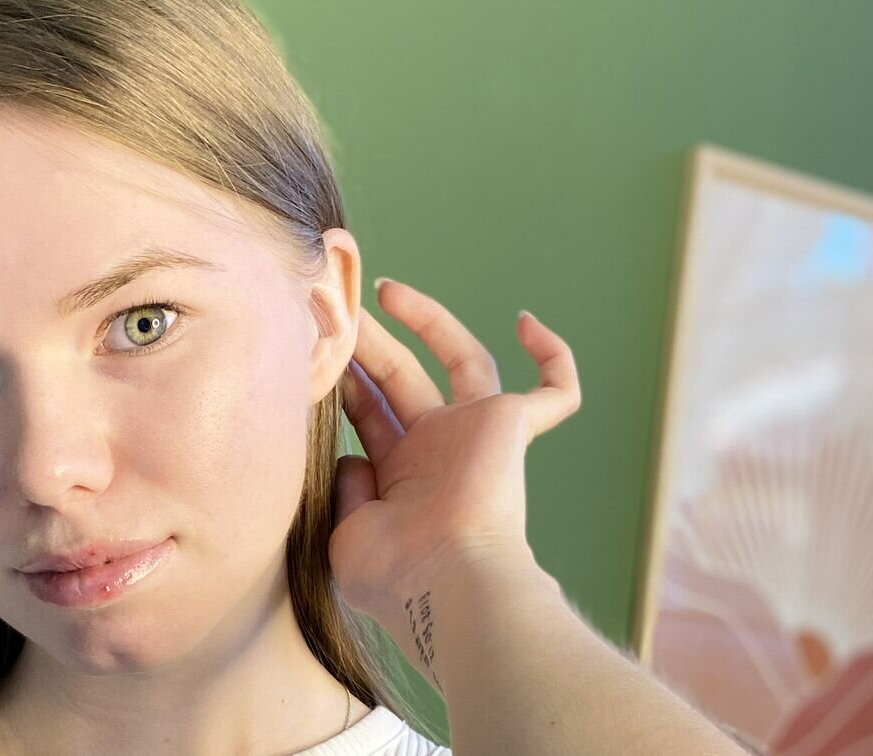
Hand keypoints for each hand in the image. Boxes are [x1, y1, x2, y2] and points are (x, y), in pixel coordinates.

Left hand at [327, 278, 581, 626]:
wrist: (445, 582)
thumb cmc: (395, 573)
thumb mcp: (348, 531)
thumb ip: (348, 488)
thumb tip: (349, 458)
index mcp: (403, 478)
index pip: (373, 413)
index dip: (347, 380)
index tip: (315, 349)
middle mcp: (442, 451)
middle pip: (404, 377)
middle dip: (371, 344)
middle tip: (338, 310)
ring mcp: (478, 436)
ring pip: (462, 361)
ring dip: (426, 322)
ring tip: (383, 290)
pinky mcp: (514, 426)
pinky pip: (557, 392)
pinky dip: (554, 357)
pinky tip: (529, 322)